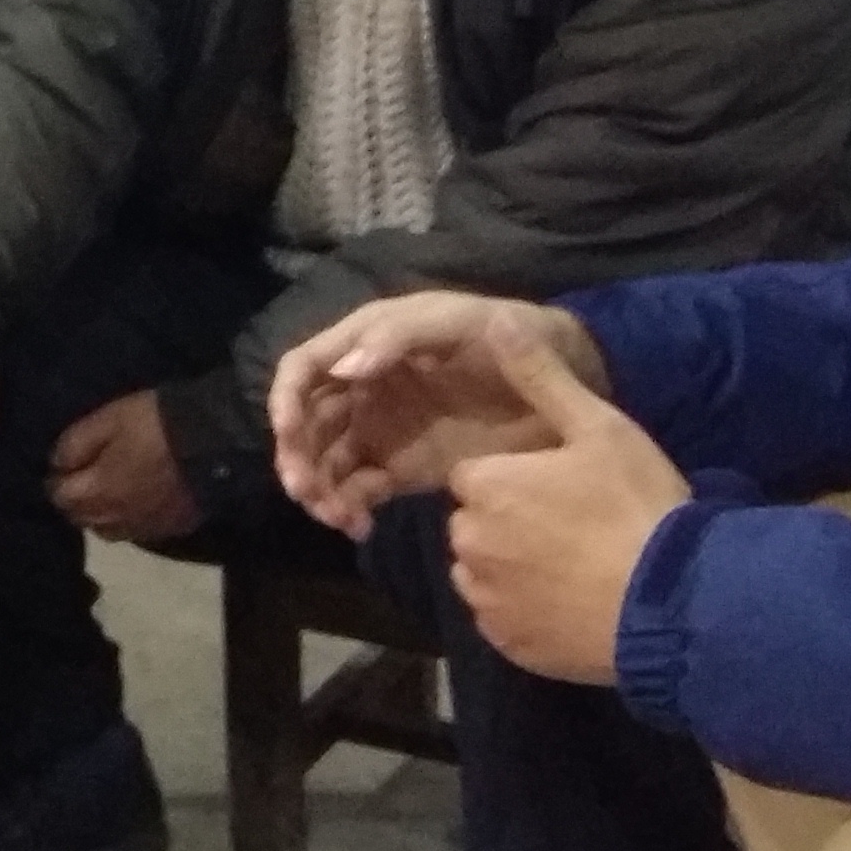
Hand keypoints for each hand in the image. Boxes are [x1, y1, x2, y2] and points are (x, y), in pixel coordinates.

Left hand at [46, 390, 202, 545]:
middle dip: (76, 500)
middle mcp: (115, 519)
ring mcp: (143, 528)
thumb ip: (76, 444)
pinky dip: (127, 518)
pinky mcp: (169, 529)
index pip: (59, 496)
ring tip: (107, 490)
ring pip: (106, 529)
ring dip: (100, 513)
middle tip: (82, 477)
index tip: (62, 466)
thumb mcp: (109, 420)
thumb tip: (56, 464)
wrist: (216, 443)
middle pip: (81, 518)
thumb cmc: (155, 426)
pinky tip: (135, 500)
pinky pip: (136, 531)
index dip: (57, 479)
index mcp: (96, 492)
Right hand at [270, 291, 609, 539]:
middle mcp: (363, 386)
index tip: (287, 434)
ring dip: (319, 490)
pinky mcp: (401, 466)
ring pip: (325, 461)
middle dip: (297, 457)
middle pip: (306, 423)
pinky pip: (358, 490)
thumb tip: (345, 369)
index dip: (285, 399)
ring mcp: (381, 429)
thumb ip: (401, 338)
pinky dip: (348, 510)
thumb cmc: (514, 336)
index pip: (304, 368)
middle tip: (308, 493)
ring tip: (338, 517)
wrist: (565, 385)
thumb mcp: (462, 323)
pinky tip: (361, 527)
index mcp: (368, 342)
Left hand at [443, 324, 691, 685]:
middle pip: (475, 521)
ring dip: (512, 566)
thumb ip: (540, 377)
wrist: (674, 603)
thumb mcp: (599, 428)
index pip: (476, 475)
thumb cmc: (636, 505)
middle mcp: (470, 543)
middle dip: (508, 521)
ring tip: (575, 564)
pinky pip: (502, 618)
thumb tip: (497, 322)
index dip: (517, 478)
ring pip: (483, 571)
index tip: (561, 485)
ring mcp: (486, 600)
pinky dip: (525, 611)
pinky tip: (572, 601)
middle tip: (572, 525)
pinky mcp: (507, 645)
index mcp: (485, 486)